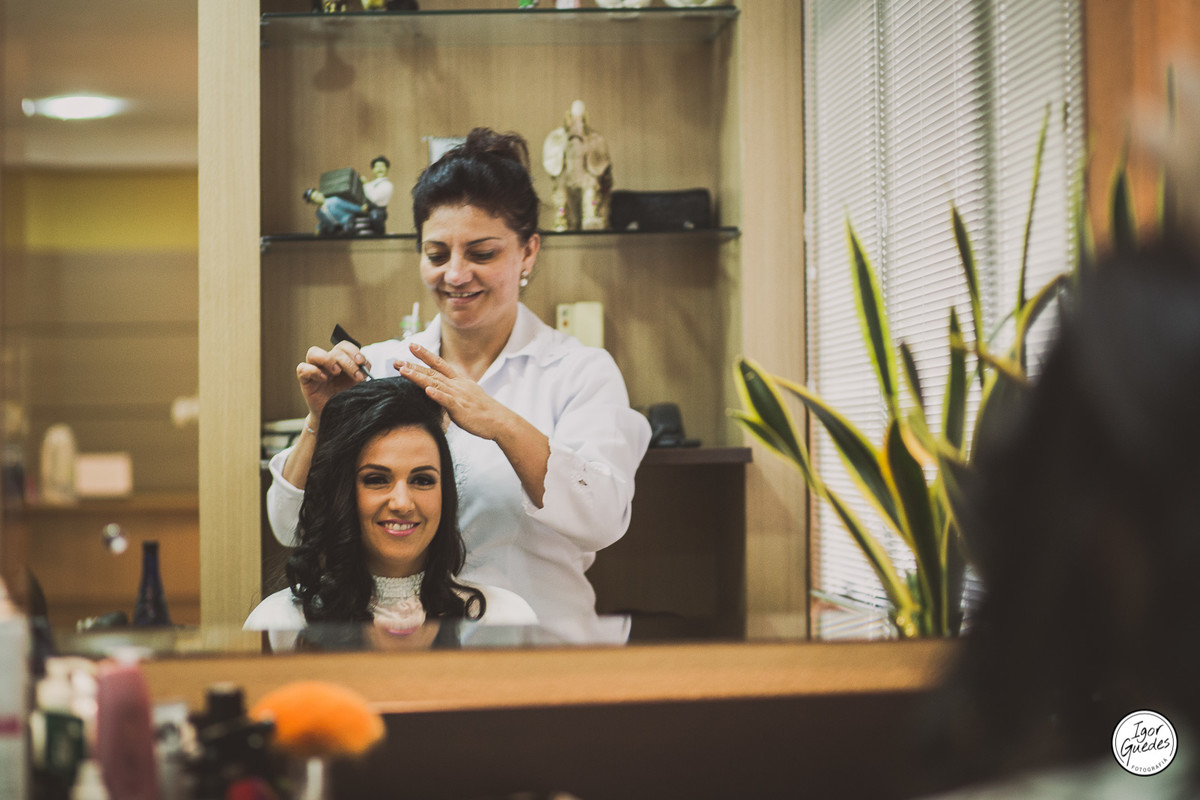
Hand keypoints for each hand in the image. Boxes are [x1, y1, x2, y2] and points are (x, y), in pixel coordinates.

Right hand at [296, 341, 371, 417]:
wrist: (336, 416)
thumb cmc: (345, 398)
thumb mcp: (357, 384)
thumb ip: (362, 371)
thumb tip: (365, 364)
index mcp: (340, 361)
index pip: (344, 346)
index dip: (353, 350)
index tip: (361, 362)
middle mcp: (327, 363)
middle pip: (334, 351)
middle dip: (348, 362)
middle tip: (357, 376)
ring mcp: (315, 370)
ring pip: (313, 352)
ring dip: (328, 359)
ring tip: (337, 372)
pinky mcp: (305, 380)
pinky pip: (302, 369)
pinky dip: (313, 371)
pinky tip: (324, 379)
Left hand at [396, 343, 511, 439]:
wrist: (500, 420)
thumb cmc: (483, 410)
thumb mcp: (468, 393)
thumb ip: (454, 389)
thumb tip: (442, 386)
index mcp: (459, 380)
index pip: (439, 363)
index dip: (424, 354)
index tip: (411, 346)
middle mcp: (457, 385)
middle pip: (432, 372)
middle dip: (413, 365)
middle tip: (396, 360)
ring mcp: (458, 396)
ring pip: (435, 383)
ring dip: (418, 377)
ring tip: (403, 371)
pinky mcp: (461, 409)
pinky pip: (447, 401)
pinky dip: (437, 395)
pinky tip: (427, 390)